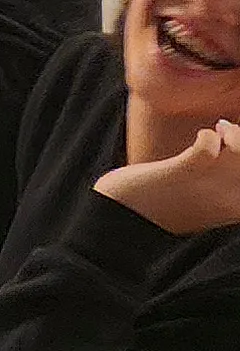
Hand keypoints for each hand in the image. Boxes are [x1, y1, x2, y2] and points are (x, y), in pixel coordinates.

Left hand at [97, 121, 239, 234]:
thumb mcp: (206, 200)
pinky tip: (203, 137)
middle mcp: (229, 201)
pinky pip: (207, 148)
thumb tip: (234, 150)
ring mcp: (206, 187)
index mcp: (236, 210)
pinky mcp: (180, 173)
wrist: (122, 220)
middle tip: (229, 133)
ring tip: (219, 130)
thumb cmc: (166, 204)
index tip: (239, 150)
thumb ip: (224, 182)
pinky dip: (208, 136)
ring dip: (235, 134)